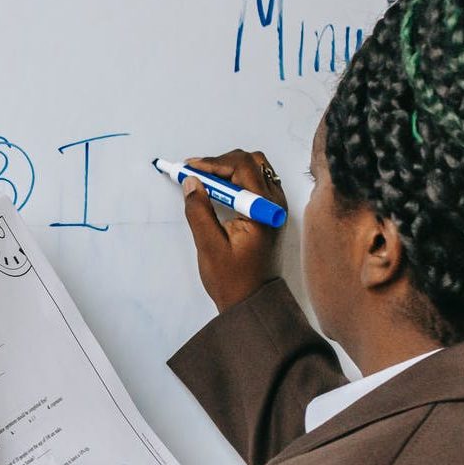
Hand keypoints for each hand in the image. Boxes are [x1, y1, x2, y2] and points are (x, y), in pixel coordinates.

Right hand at [181, 149, 287, 312]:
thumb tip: (191, 183)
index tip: (188, 169)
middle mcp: (275, 204)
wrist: (253, 302)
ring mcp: (275, 207)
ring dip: (228, 168)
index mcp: (264, 210)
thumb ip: (199, 211)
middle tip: (193, 173)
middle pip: (251, 162)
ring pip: (255, 169)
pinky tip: (218, 191)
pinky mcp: (270, 213)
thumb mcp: (210, 246)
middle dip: (219, 163)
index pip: (241, 167)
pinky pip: (256, 183)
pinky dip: (236, 179)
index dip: (212, 164)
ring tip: (203, 180)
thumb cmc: (233, 280)